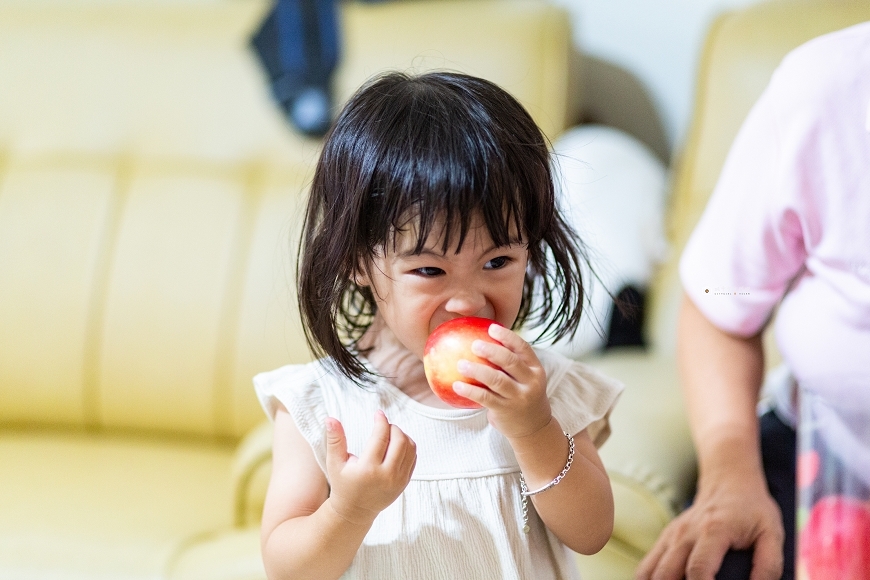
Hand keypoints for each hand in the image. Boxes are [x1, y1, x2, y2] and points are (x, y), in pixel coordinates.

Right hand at [324, 411, 416, 525]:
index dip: (381, 421)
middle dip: (393, 427)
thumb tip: (330, 418)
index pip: (381, 437)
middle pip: (399, 440)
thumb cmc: (343, 484)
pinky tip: (396, 444)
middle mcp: (386, 475)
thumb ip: (335, 440)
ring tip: (390, 433)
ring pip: (409, 448)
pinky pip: (413, 458)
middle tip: (384, 425)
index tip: (378, 414)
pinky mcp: (404, 483)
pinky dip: (407, 446)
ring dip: (402, 435)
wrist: (355, 511)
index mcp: (368, 469)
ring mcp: (398, 480)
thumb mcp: (335, 463)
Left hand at [452, 324, 550, 438]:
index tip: (491, 328)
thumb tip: (481, 338)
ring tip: (460, 364)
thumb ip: (511, 363)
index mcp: (535, 369)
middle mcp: (530, 382)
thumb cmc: (522, 395)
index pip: (523, 348)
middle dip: (491, 351)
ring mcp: (519, 397)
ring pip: (496, 380)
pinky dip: (470, 391)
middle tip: (474, 345)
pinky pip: (485, 398)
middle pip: (510, 361)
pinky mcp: (505, 410)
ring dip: (477, 370)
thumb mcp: (525, 378)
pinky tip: (457, 386)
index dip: (507, 336)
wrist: (533, 428)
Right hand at [635, 474, 783, 579]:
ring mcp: (672, 535)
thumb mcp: (771, 534)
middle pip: (666, 574)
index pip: (698, 570)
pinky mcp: (666, 538)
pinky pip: (647, 565)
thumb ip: (769, 566)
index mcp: (713, 531)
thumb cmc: (752, 510)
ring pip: (649, 571)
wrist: (728, 482)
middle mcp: (686, 533)